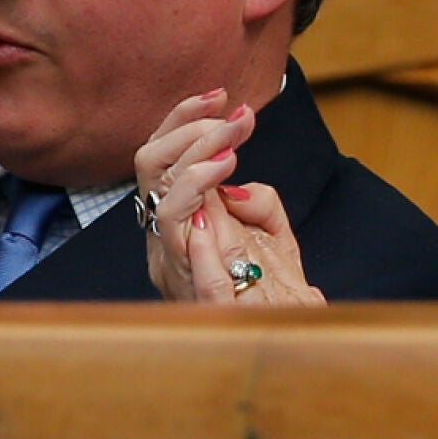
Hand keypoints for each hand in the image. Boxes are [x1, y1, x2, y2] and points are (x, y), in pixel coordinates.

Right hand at [135, 91, 324, 304]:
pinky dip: (197, 228)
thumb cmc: (274, 290)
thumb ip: (259, 201)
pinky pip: (187, 259)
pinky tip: (218, 204)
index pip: (160, 156)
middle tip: (236, 120)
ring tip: (231, 152)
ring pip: (163, 206)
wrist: (287, 343)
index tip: (222, 96)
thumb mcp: (272, 235)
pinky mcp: (200, 296)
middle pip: (150, 168)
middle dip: (190, 132)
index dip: (184, 120)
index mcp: (177, 222)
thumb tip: (240, 181)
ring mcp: (178, 268)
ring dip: (196, 168)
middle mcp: (166, 240)